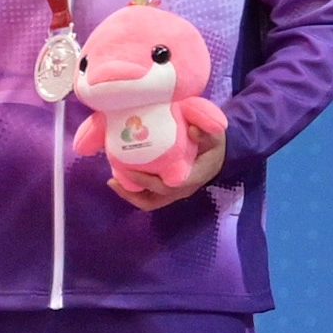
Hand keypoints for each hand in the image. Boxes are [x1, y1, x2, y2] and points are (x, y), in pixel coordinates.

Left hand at [104, 115, 222, 209]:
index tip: (130, 169)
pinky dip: (134, 192)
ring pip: (149, 203)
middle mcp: (182, 190)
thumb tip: (192, 129)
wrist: (219, 157)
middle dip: (132, 191)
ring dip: (130, 195)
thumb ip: (206, 132)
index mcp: (192, 178)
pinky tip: (121, 179)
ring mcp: (175, 193)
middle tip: (113, 178)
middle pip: (154, 200)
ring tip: (113, 182)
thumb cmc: (214, 146)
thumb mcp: (215, 136)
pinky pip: (149, 198)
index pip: (168, 186)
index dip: (147, 181)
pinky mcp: (168, 192)